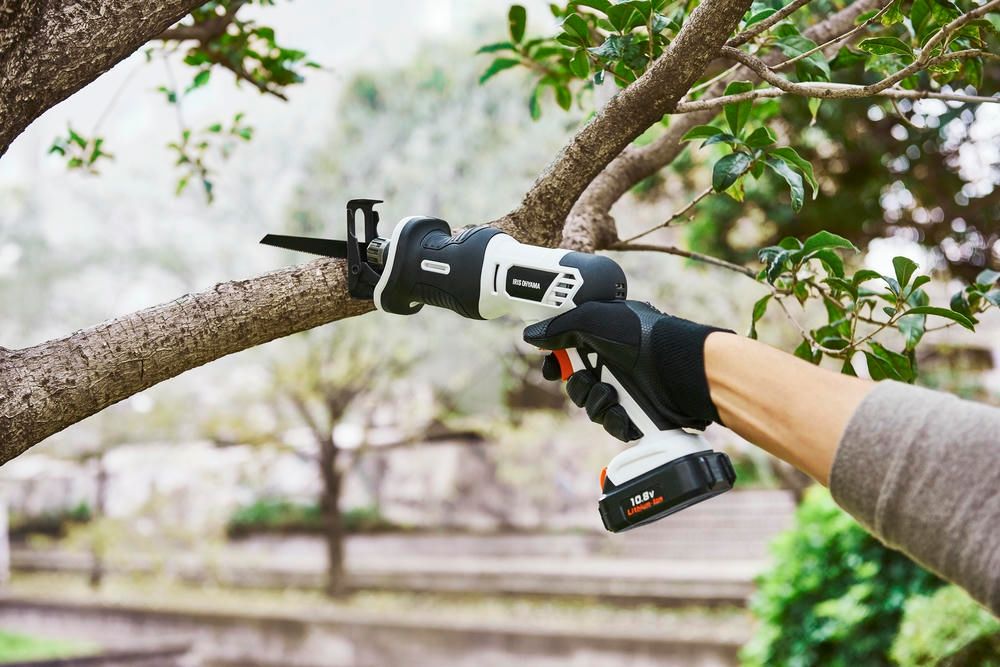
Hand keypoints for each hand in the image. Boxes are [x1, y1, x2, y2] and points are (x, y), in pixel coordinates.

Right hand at [523, 300, 730, 440]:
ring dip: (595, 403)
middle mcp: (615, 363)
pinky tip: (625, 412)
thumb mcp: (592, 319)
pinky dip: (616, 420)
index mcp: (605, 338)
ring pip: (592, 407)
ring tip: (611, 394)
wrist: (680, 368)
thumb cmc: (641, 336)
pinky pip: (612, 425)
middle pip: (576, 384)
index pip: (569, 353)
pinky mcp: (639, 414)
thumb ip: (558, 327)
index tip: (550, 368)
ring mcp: (628, 389)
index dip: (555, 363)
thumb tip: (531, 335)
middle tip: (587, 380)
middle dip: (576, 386)